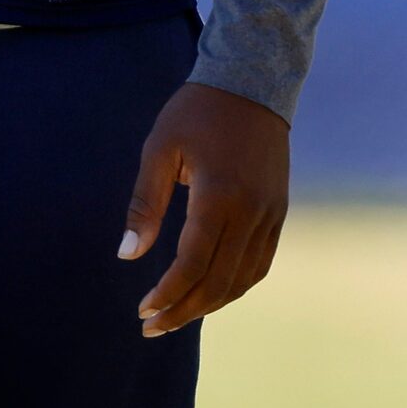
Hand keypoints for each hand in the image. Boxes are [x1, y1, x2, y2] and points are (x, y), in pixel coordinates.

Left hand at [120, 81, 289, 335]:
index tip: (142, 309)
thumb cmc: (197, 111)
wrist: (253, 81)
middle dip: (183, 310)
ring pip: (243, 278)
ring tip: (178, 314)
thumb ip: (144, 204)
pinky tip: (212, 291)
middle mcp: (250, 209)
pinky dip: (236, 285)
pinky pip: (261, 262)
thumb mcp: (160, 148)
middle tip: (153, 326)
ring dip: (210, 304)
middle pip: (219, 281)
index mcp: (218, 194)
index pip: (193, 264)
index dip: (167, 293)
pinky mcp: (279, 209)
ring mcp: (270, 211)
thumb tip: (127, 256)